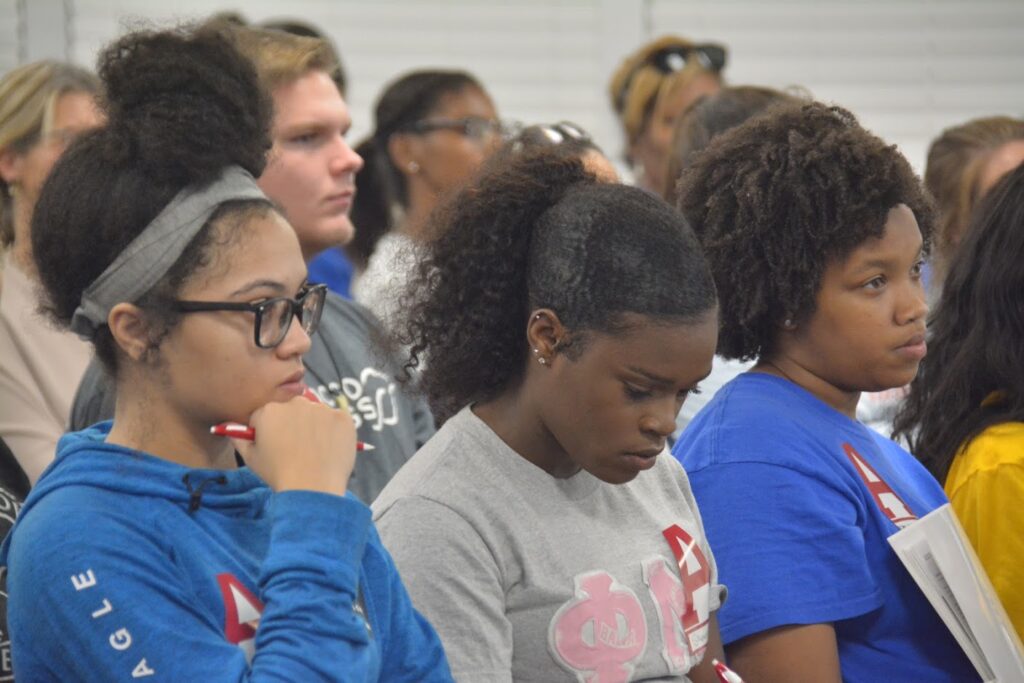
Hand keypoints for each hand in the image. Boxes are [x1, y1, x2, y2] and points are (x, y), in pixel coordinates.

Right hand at [233, 396, 355, 495]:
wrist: (313, 488)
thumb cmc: (279, 474)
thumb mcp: (250, 458)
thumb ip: (239, 438)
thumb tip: (231, 427)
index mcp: (269, 411)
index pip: (266, 415)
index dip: (269, 432)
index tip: (275, 447)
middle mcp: (296, 403)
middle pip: (292, 411)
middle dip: (293, 425)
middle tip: (296, 449)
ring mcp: (322, 409)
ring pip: (316, 414)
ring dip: (314, 427)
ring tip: (314, 452)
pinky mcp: (343, 417)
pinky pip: (336, 420)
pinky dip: (334, 432)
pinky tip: (329, 450)